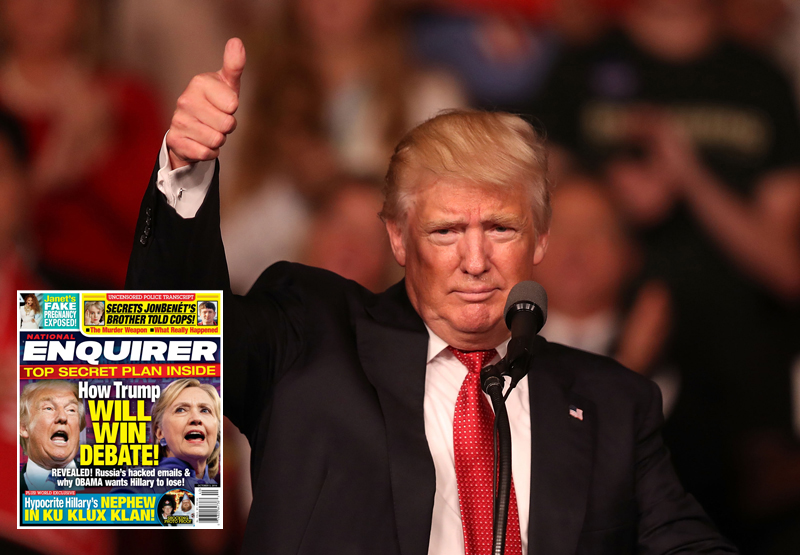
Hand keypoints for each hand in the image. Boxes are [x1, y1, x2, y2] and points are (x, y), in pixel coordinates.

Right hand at [167, 38, 244, 169]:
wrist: (191, 128)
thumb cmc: (216, 102)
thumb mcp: (227, 84)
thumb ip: (234, 65)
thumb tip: (236, 41)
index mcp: (199, 82)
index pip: (233, 105)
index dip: (233, 110)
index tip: (224, 105)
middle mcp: (185, 100)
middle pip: (227, 125)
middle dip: (227, 127)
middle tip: (217, 120)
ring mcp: (178, 121)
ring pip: (216, 141)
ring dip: (219, 140)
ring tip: (209, 130)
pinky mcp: (174, 141)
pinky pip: (205, 153)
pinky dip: (209, 152)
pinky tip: (201, 143)